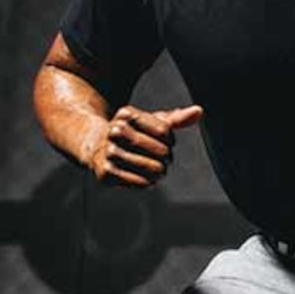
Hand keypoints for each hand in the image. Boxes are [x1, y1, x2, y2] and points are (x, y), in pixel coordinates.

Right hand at [86, 104, 201, 187]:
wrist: (96, 145)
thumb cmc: (132, 133)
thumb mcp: (151, 123)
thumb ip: (176, 119)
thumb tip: (199, 111)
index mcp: (126, 114)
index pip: (165, 131)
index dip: (170, 140)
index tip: (164, 142)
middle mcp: (114, 130)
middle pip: (161, 151)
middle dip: (166, 157)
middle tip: (162, 159)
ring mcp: (108, 151)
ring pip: (152, 168)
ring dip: (160, 172)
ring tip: (157, 170)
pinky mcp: (106, 172)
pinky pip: (140, 182)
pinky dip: (148, 182)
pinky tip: (145, 178)